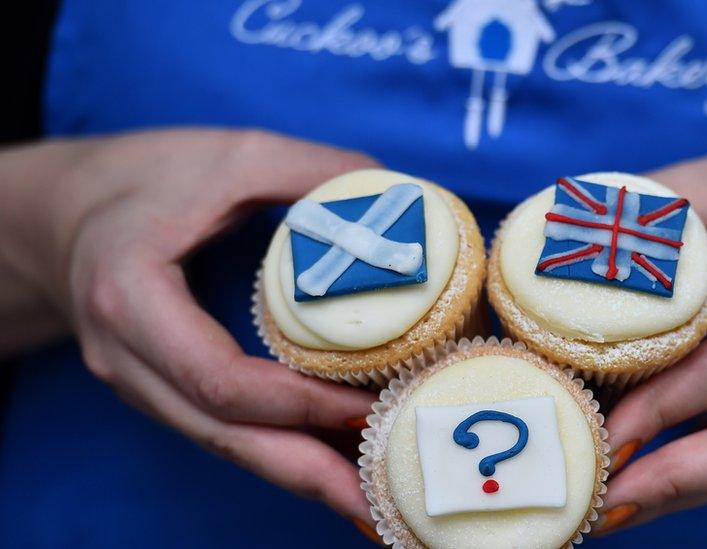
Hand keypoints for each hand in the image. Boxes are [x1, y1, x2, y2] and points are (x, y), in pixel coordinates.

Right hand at [8, 129, 380, 524]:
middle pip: (226, 439)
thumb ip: (314, 171)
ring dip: (303, 473)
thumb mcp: (232, 154)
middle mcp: (127, 359)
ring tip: (377, 496)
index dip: (299, 404)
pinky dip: (282, 448)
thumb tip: (402, 199)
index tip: (370, 406)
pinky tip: (335, 458)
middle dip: (311, 477)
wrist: (65, 210)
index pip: (219, 380)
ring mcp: (140, 384)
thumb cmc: (144, 177)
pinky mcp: (163, 389)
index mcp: (132, 298)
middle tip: (384, 509)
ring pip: (228, 445)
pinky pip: (226, 430)